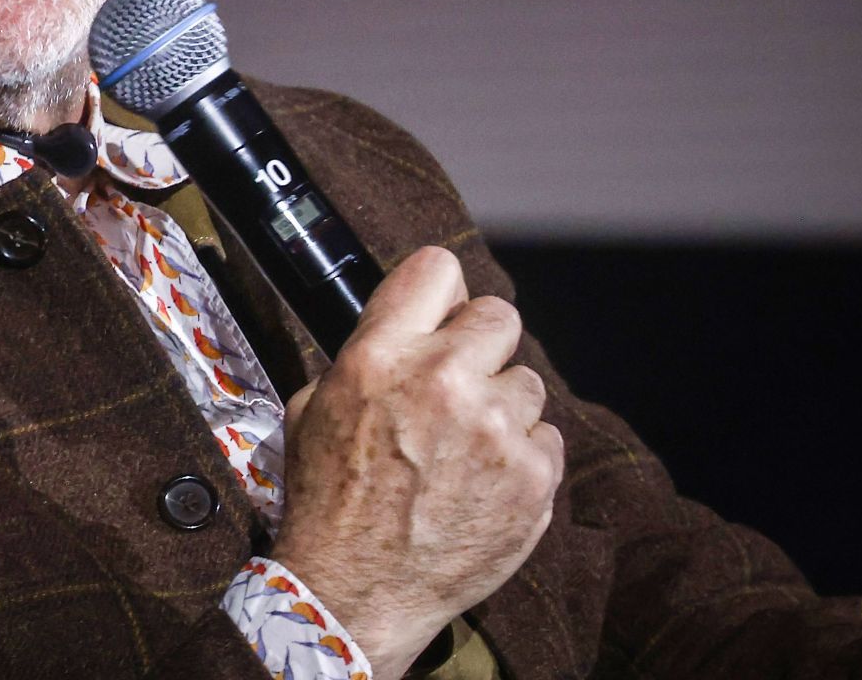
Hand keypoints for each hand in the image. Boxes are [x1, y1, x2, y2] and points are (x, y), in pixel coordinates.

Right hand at [267, 246, 563, 676]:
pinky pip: (546, 437)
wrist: (356, 590)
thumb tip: (403, 334)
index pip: (437, 270)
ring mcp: (495, 429)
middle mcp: (443, 380)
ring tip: (466, 446)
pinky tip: (484, 481)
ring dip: (502, 407)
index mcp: (381, 355)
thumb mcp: (315, 408)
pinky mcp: (533, 476)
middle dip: (479, 345)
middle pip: (498, 316)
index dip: (441, 291)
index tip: (442, 312)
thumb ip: (364, 358)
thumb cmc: (329, 501)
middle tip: (460, 381)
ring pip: (527, 382)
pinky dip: (522, 457)